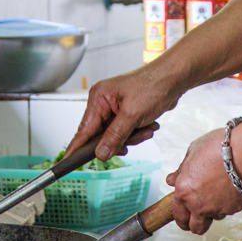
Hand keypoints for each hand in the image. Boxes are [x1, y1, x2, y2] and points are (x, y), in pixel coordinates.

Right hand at [65, 67, 181, 159]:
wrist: (174, 79)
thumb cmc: (153, 86)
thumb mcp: (132, 115)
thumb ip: (114, 136)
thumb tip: (100, 154)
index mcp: (99, 98)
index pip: (84, 129)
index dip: (76, 147)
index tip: (67, 161)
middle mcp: (104, 103)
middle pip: (101, 136)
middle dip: (120, 140)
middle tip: (134, 136)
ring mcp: (115, 109)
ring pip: (116, 137)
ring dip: (133, 137)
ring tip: (147, 127)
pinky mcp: (126, 114)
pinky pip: (127, 133)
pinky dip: (138, 133)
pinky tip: (149, 125)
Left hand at [167, 128, 241, 233]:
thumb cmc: (220, 149)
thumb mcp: (193, 151)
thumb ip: (182, 169)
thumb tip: (173, 178)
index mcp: (185, 190)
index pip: (178, 214)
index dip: (180, 216)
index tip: (182, 215)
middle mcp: (199, 204)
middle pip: (195, 227)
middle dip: (194, 223)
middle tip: (196, 216)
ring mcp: (217, 209)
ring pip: (214, 219)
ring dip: (213, 211)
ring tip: (217, 195)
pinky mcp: (234, 209)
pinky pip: (229, 211)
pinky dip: (228, 204)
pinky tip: (230, 190)